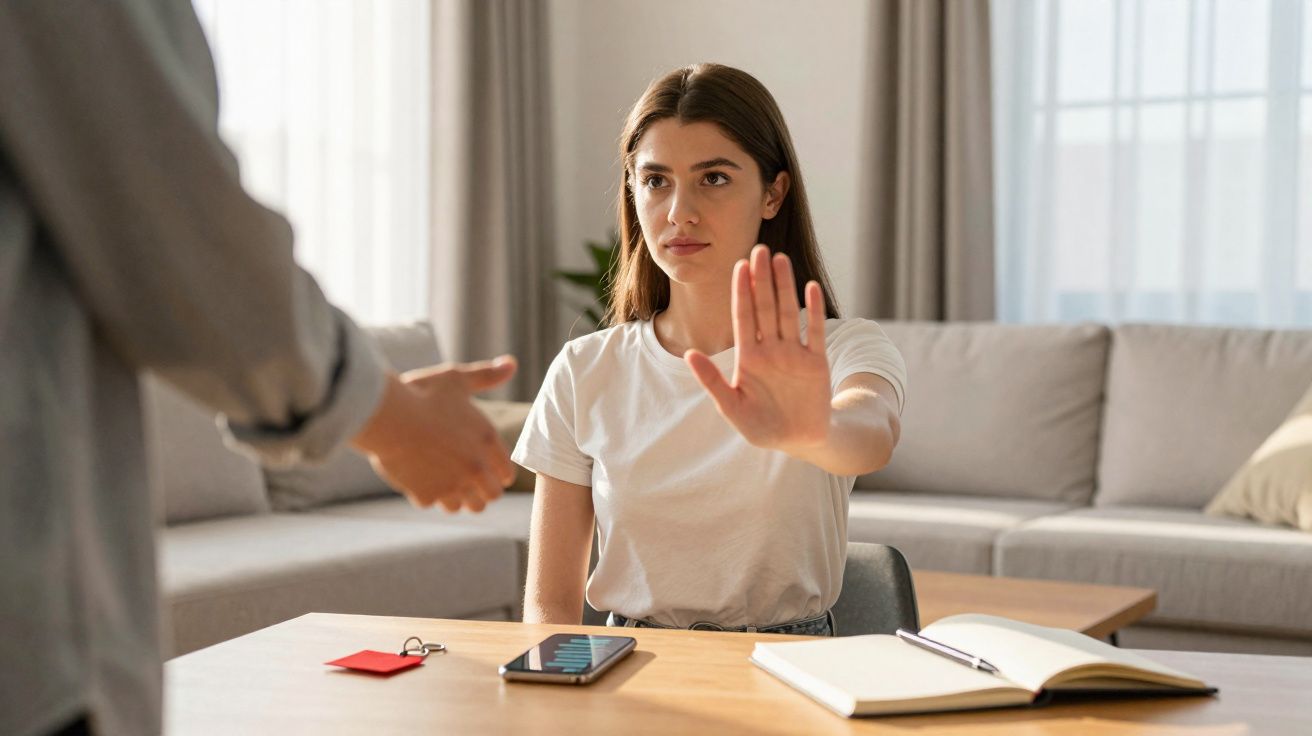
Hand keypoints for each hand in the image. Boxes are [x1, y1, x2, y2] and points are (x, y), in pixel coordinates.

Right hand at [351, 356, 517, 512]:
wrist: (385, 415)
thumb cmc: (421, 393)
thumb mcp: (456, 379)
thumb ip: (486, 376)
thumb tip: (511, 363)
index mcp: (487, 441)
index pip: (505, 475)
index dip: (496, 473)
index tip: (485, 470)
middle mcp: (475, 467)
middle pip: (491, 496)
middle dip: (481, 491)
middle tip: (466, 480)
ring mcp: (452, 484)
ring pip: (466, 507)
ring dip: (458, 498)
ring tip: (445, 482)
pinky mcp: (427, 495)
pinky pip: (433, 503)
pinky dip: (427, 495)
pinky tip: (419, 479)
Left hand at [685, 245, 831, 453]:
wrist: (800, 440)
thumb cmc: (762, 426)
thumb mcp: (732, 407)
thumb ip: (712, 381)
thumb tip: (689, 354)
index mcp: (748, 357)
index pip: (743, 317)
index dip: (741, 292)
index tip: (738, 266)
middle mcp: (771, 349)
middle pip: (764, 307)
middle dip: (761, 279)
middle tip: (758, 249)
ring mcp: (794, 353)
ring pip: (787, 312)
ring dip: (784, 286)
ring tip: (780, 259)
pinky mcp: (816, 362)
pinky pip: (813, 331)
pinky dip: (812, 311)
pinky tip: (809, 287)